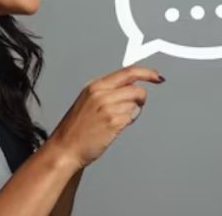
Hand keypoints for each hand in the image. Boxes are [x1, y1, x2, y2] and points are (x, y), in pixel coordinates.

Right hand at [50, 65, 164, 168]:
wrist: (65, 148)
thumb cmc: (76, 128)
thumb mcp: (88, 100)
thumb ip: (108, 91)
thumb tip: (130, 87)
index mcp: (95, 86)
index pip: (128, 72)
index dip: (146, 73)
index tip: (156, 76)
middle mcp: (101, 93)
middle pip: (136, 89)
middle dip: (140, 99)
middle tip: (135, 106)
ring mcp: (108, 107)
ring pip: (135, 104)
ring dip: (131, 113)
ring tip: (114, 121)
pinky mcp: (113, 121)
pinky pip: (131, 117)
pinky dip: (127, 122)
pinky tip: (114, 128)